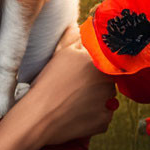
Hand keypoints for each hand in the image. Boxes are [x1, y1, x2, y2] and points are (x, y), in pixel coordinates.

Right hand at [8, 23, 117, 148]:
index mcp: (99, 63)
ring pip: (106, 99)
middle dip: (96, 83)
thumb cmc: (48, 82)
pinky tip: (76, 113)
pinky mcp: (104, 122)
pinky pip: (103, 116)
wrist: (40, 115)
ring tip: (74, 100)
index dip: (95, 66)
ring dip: (96, 99)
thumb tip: (79, 26)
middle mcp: (109, 83)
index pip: (107, 62)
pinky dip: (93, 115)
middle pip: (107, 81)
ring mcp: (108, 104)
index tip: (82, 72)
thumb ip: (72, 37)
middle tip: (75, 86)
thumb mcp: (60, 54)